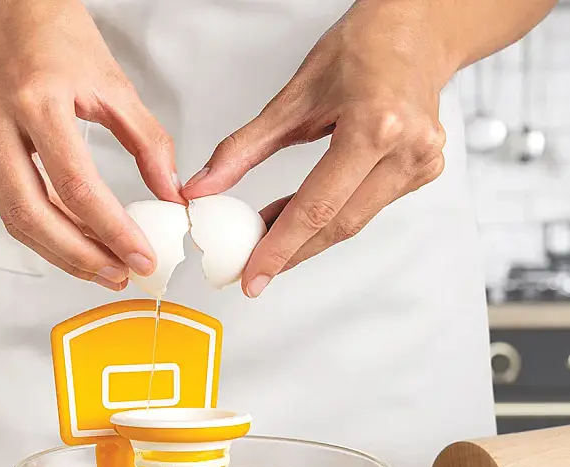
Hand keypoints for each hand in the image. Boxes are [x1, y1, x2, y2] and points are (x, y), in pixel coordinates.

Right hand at [0, 0, 182, 288]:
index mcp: (37, 99)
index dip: (111, 229)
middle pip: (33, 214)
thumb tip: (170, 194)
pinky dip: (47, 234)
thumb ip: (148, 141)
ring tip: (104, 269)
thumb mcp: (113, 81)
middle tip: (120, 275)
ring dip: (62, 255)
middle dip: (80, 257)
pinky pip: (11, 207)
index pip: (76, 184)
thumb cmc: (55, 34)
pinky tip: (79, 244)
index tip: (141, 256)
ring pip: (16, 220)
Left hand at [182, 0, 452, 297]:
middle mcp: (407, 149)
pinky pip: (366, 209)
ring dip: (307, 237)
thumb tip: (204, 187)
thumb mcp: (295, 96)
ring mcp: (421, 163)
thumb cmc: (364, 47)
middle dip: (291, 253)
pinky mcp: (423, 172)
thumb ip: (244, 148)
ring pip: (352, 223)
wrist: (419, 29)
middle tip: (254, 269)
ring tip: (268, 237)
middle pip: (337, 225)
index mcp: (376, 126)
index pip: (317, 207)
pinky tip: (300, 219)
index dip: (280, 249)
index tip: (253, 276)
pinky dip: (330, 218)